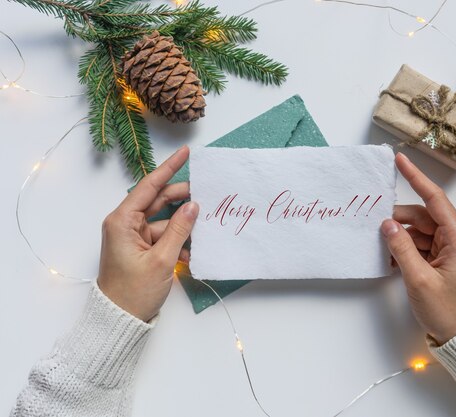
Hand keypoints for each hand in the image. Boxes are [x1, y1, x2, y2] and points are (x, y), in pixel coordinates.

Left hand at [97, 147, 198, 321]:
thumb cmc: (133, 291)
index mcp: (122, 221)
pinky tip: (191, 253)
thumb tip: (193, 206)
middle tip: (207, 193)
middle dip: (182, 198)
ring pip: (165, 220)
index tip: (186, 153)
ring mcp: (134, 237)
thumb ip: (180, 230)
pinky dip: (178, 242)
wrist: (120, 320)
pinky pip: (164, 237)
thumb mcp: (162, 259)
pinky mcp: (141, 249)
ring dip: (183, 227)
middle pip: (158, 201)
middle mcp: (126, 224)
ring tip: (204, 229)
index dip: (169, 168)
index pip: (149, 186)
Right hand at [381, 153, 455, 344]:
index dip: (415, 177)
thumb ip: (401, 248)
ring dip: (401, 238)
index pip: (434, 199)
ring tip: (382, 248)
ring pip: (420, 231)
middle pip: (423, 216)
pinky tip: (392, 259)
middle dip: (399, 220)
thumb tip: (387, 224)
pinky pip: (423, 245)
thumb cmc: (448, 310)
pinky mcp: (446, 259)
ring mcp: (453, 248)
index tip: (400, 159)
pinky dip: (407, 250)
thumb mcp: (419, 280)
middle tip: (374, 225)